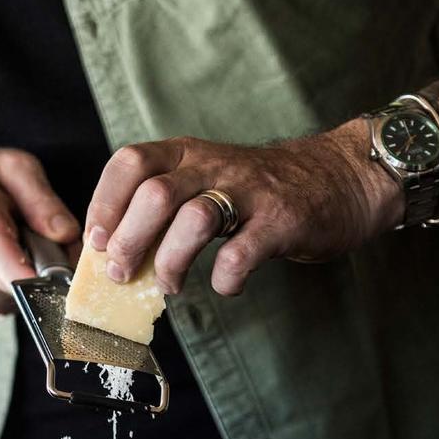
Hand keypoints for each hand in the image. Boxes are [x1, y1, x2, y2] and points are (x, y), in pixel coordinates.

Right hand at [0, 149, 80, 313]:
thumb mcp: (12, 169)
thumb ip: (40, 198)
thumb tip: (66, 234)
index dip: (23, 271)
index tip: (47, 283)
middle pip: (26, 277)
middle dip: (53, 263)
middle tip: (51, 234)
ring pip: (33, 289)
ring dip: (44, 270)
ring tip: (28, 242)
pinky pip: (28, 298)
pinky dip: (35, 281)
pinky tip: (20, 259)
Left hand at [85, 118, 402, 296]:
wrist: (342, 178)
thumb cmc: (261, 190)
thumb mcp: (207, 178)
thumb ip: (165, 205)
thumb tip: (114, 251)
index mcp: (187, 153)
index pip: (130, 163)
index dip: (104, 204)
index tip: (97, 242)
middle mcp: (214, 165)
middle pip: (154, 194)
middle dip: (129, 241)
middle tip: (124, 274)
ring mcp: (250, 191)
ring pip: (193, 219)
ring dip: (171, 262)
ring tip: (171, 285)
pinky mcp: (282, 221)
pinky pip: (242, 254)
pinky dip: (225, 279)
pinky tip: (226, 286)